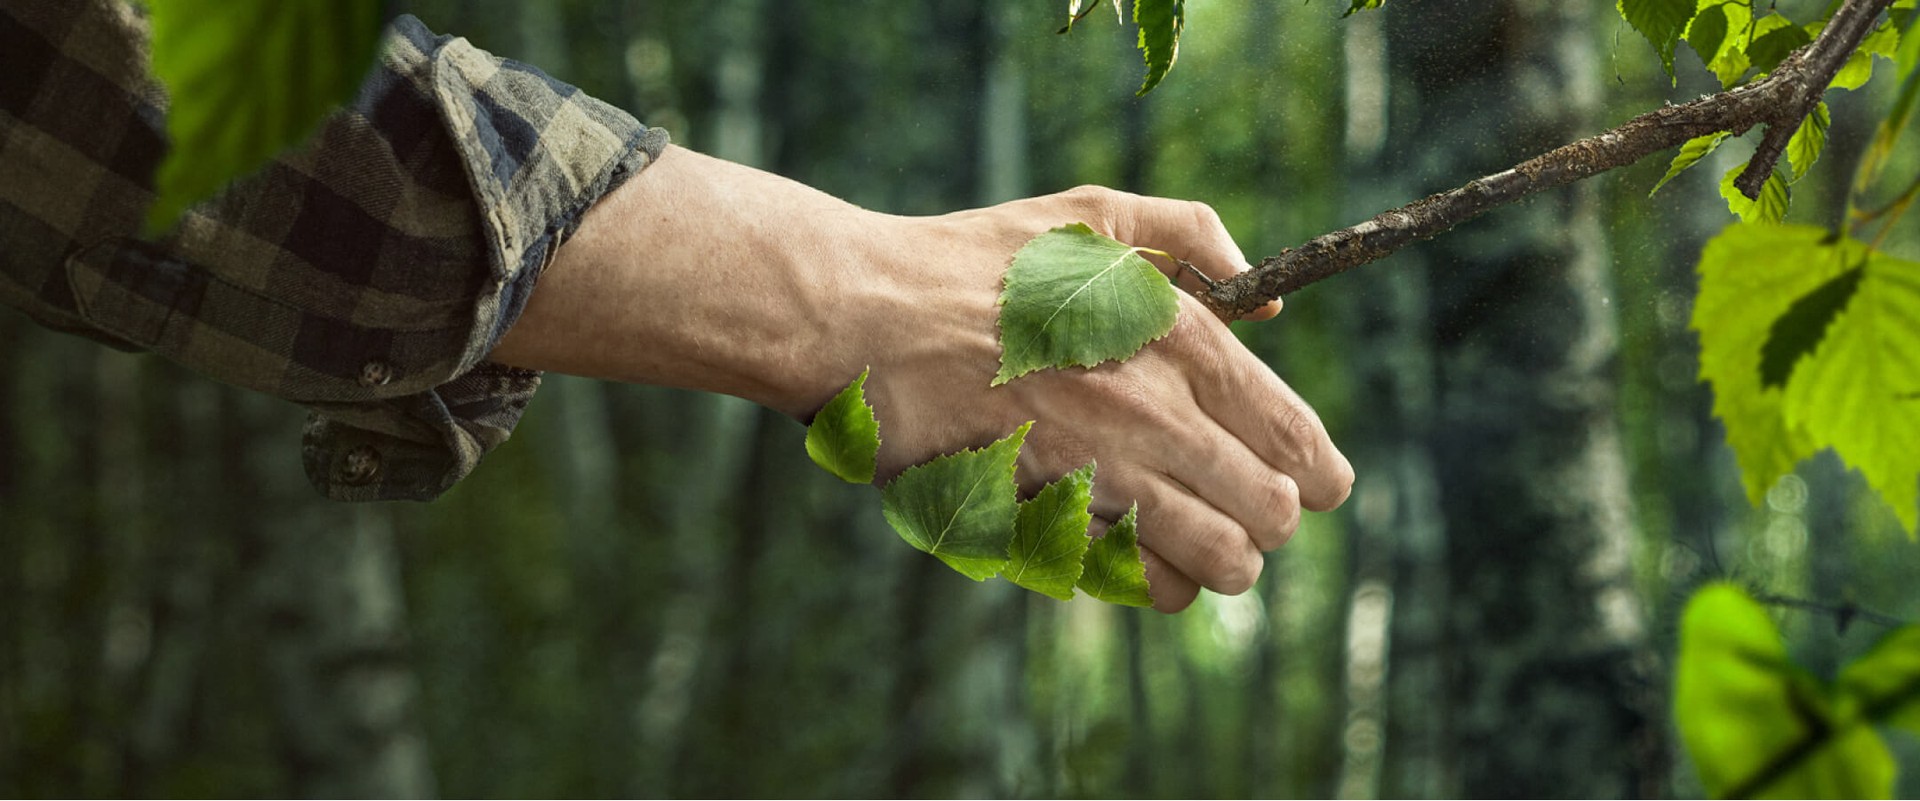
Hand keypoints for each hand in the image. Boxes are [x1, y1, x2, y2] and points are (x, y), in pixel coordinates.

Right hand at [491, 146, 1352, 611]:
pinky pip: (1132, 585)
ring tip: (1191, 539)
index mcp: (1180, 340)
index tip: (1314, 484)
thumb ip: (1191, 238)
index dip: (1320, 475)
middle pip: (1270, 518)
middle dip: (1265, 521)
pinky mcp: (1043, 523)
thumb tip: (1266, 303)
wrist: (866, 318)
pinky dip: (1143, 579)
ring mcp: (1099, 479)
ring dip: (1212, 561)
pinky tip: (1126, 547)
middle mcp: (1153, 416)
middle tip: (1238, 509)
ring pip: (1215, 566)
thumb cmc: (975, 264)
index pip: (1298, 441)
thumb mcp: (1092, 218)